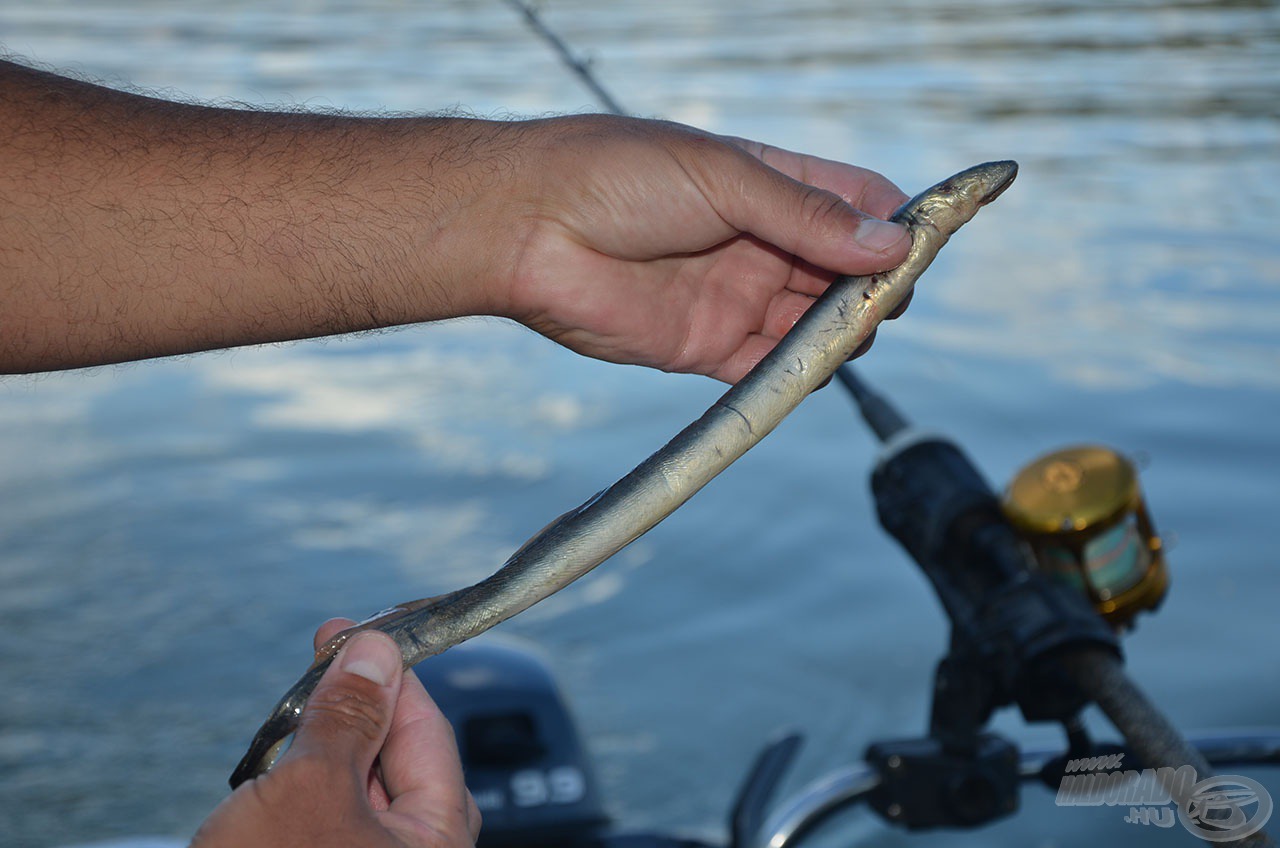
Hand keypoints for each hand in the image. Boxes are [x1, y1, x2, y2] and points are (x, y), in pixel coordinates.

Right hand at [192, 620, 479, 847]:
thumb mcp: (308, 791)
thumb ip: (347, 718)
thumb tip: (374, 652)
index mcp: (440, 835)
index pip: (429, 728)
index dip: (391, 673)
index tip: (355, 632)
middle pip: (397, 757)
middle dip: (352, 712)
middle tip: (313, 675)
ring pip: (357, 789)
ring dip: (320, 754)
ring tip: (281, 739)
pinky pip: (327, 821)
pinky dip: (301, 794)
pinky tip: (269, 783)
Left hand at [499, 116, 912, 382]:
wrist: (527, 228)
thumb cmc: (617, 176)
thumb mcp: (724, 178)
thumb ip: (807, 216)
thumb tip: (892, 243)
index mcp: (767, 183)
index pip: (856, 203)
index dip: (895, 224)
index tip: (923, 245)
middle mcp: (758, 241)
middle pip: (844, 271)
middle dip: (872, 288)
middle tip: (882, 301)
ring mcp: (734, 295)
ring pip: (813, 325)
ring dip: (839, 334)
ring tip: (846, 333)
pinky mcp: (703, 346)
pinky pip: (765, 370)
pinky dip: (795, 376)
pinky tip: (811, 370)